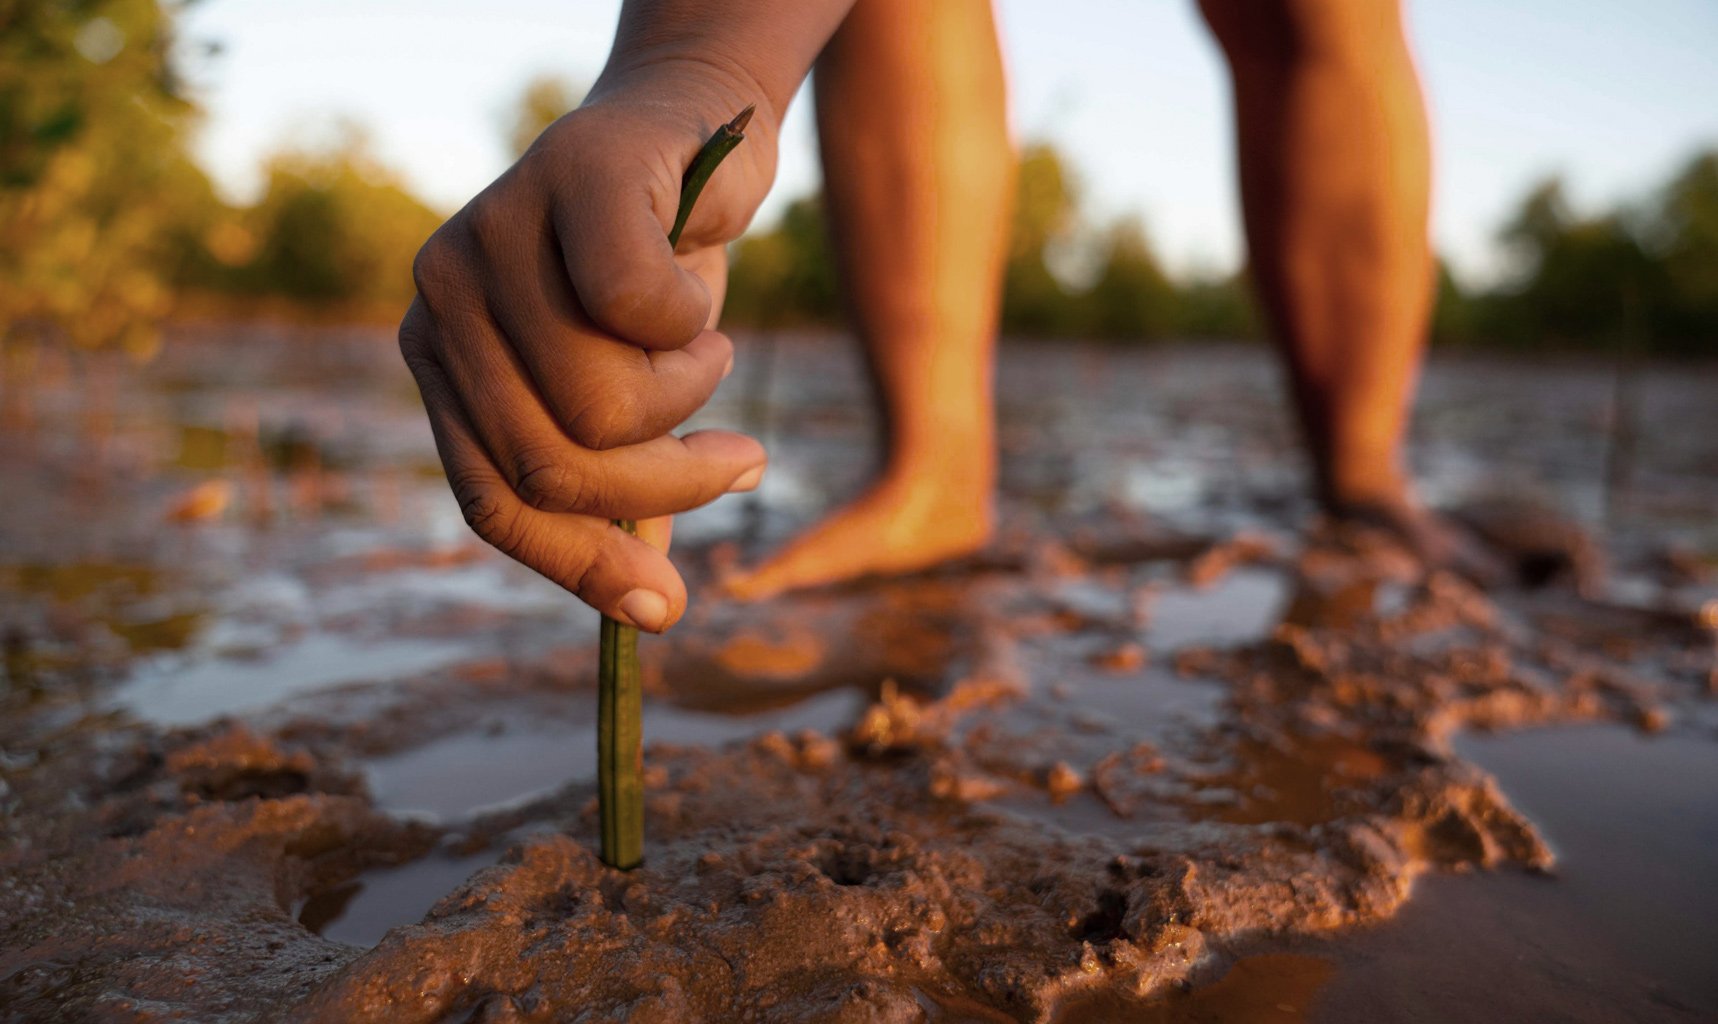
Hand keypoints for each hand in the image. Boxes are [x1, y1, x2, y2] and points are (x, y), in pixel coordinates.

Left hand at [399, 68, 773, 631]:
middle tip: (740, 461)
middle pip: (551, 466)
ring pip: (600, 405)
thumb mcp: (633, 392)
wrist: (694, 127)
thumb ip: (620, 485)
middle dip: (666, 487)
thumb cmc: (659, 272)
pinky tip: (699, 283)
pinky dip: (695, 325)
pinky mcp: (563, 181)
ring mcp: (490, 236)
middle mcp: (441, 302)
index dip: (579, 567)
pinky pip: (641, 311)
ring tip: (709, 348)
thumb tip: (642, 610)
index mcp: (444, 364)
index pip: (491, 502)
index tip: (663, 612)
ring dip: (691, 399)